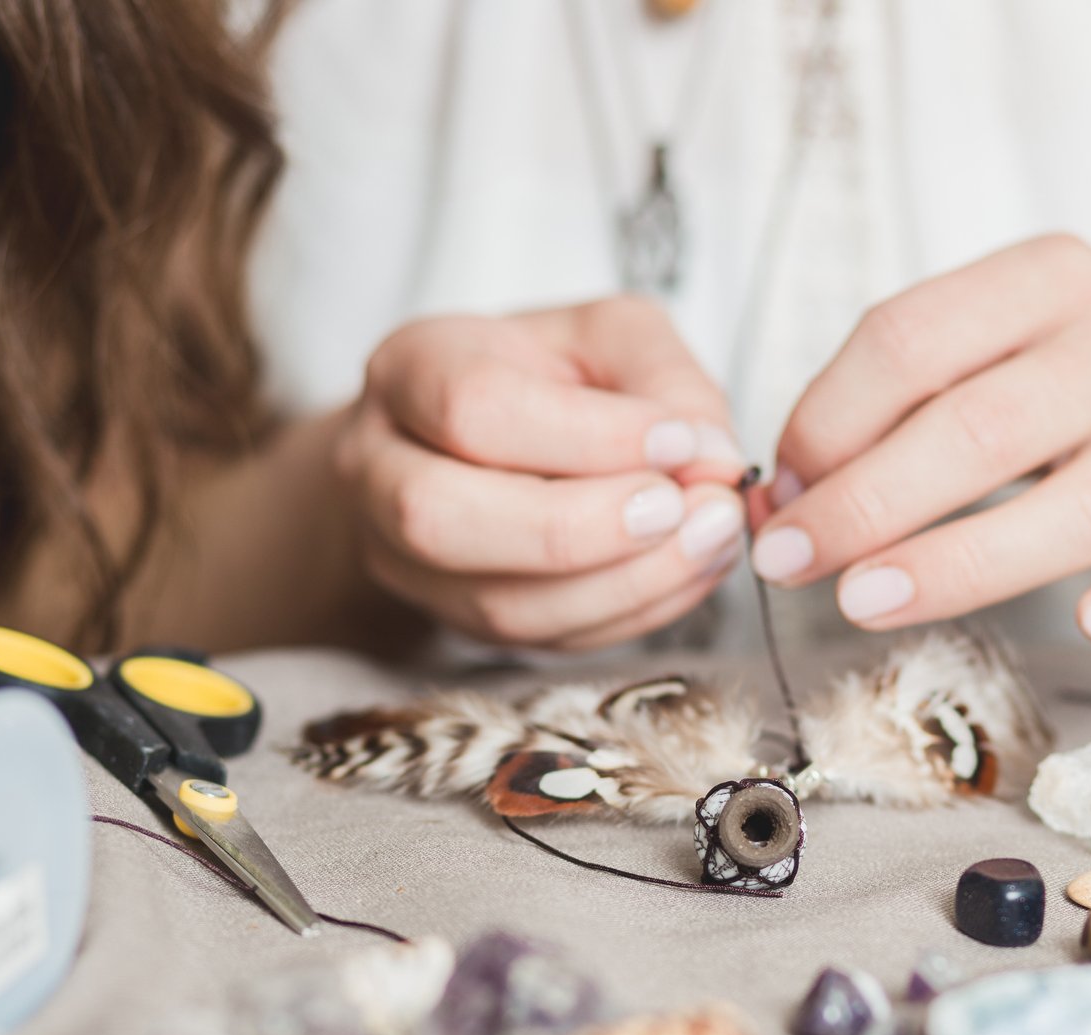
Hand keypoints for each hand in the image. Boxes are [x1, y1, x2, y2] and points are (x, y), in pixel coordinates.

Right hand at [336, 296, 748, 650]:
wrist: (480, 441)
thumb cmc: (550, 378)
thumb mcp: (610, 337)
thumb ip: (665, 379)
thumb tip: (710, 455)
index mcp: (411, 368)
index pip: (475, 407)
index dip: (588, 435)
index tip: (682, 440)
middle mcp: (380, 467)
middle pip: (443, 518)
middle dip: (582, 528)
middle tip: (683, 507)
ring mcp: (404, 557)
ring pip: (494, 604)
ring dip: (621, 585)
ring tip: (706, 542)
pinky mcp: (454, 618)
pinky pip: (539, 640)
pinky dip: (627, 615)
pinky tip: (684, 574)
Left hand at [753, 235, 1090, 643]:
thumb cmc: (1081, 376)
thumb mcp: (996, 339)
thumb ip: (895, 398)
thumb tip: (785, 492)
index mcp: (1051, 279)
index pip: (910, 339)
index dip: (824, 420)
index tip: (779, 489)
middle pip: (978, 429)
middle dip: (863, 504)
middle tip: (788, 562)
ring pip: (1078, 510)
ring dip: (957, 564)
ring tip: (864, 602)